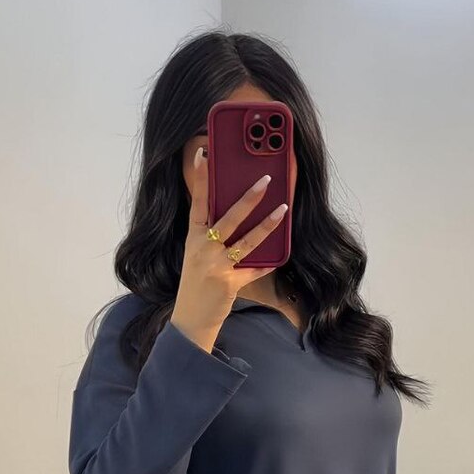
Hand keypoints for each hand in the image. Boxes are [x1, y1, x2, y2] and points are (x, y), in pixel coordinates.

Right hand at [171, 146, 288, 351]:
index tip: (203, 154)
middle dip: (249, 198)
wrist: (191, 318)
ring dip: (267, 225)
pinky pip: (254, 269)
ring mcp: (217, 266)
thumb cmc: (196, 283)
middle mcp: (203, 249)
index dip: (199, 178)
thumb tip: (235, 213)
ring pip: (247, 241)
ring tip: (282, 210)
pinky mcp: (230, 283)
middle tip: (266, 180)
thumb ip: (211, 234)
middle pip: (229, 218)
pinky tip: (278, 257)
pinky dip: (266, 264)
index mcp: (193, 238)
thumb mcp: (196, 254)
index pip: (196, 202)